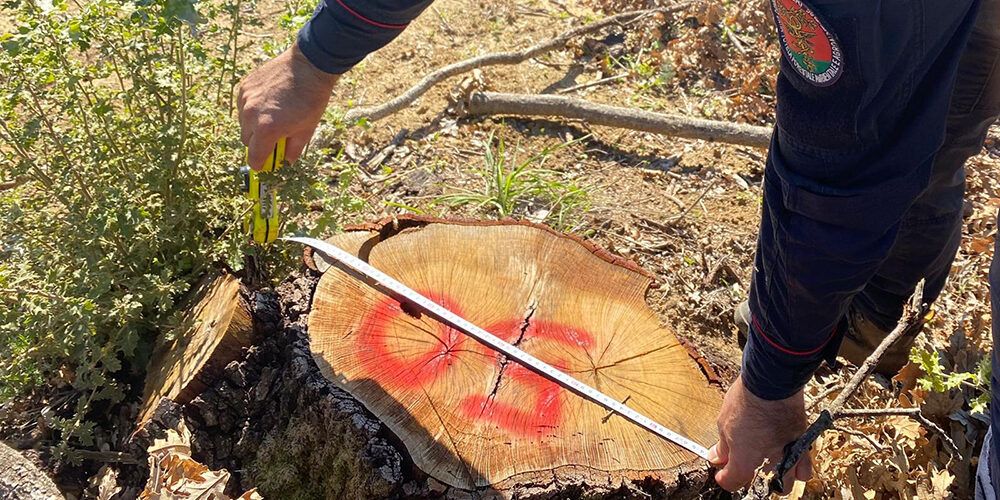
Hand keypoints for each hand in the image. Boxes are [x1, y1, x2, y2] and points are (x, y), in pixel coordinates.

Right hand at [237, 43, 339, 169]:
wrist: (309, 66)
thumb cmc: (311, 99)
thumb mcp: (306, 130)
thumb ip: (293, 150)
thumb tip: (286, 161)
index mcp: (267, 129)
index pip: (254, 157)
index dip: (260, 164)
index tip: (265, 164)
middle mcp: (251, 115)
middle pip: (246, 141)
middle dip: (258, 143)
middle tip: (273, 138)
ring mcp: (245, 99)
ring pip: (243, 123)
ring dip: (253, 126)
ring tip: (272, 116)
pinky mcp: (244, 86)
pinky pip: (242, 106)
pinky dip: (251, 109)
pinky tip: (268, 103)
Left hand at [708, 375, 810, 492]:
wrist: (773, 383)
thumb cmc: (747, 400)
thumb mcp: (724, 423)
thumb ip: (723, 446)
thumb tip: (716, 457)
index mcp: (745, 462)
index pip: (732, 482)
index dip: (723, 478)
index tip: (721, 472)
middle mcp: (769, 465)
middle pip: (761, 487)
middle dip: (751, 479)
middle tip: (744, 464)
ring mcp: (789, 456)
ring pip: (786, 483)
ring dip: (776, 478)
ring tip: (767, 464)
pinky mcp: (803, 445)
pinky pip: (804, 467)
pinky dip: (797, 467)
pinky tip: (787, 456)